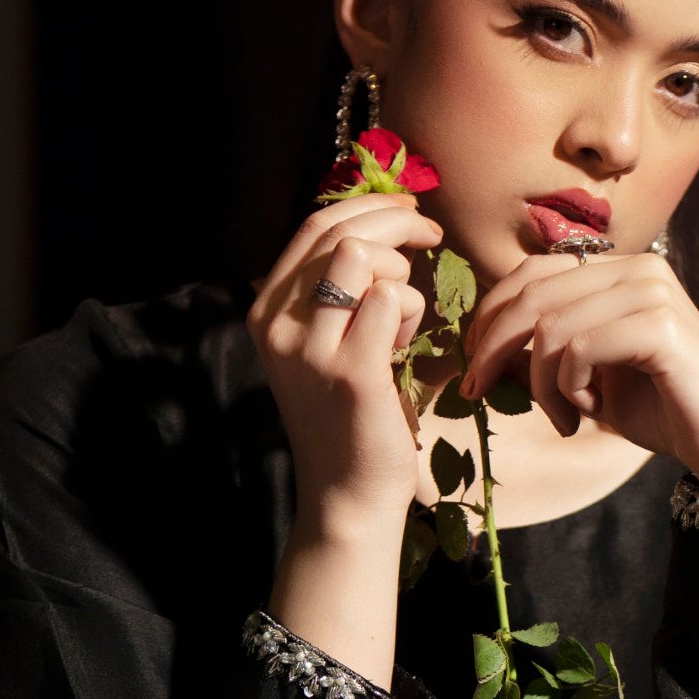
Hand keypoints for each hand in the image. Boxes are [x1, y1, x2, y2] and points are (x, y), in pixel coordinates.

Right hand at [249, 191, 441, 530]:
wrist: (346, 493)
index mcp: (267, 309)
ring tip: (403, 317)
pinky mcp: (352, 371)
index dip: (368, 205)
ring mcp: (310, 348)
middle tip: (431, 236)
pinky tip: (402, 346)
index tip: (406, 208)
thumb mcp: (323, 343)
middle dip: (397, 223)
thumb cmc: (347, 415)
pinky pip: (392, 299)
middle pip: (341, 231)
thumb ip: (334, 288)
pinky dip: (411, 311)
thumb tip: (378, 224)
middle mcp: (279, 324)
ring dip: (400, 274)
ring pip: (363, 257)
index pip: (315, 226)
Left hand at [460, 249, 698, 519]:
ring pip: (551, 326)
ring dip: (540, 383)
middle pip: (532, 293)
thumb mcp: (587, 382)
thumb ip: (544, 357)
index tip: (473, 362)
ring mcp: (653, 292)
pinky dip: (568, 388)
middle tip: (480, 391)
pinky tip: (585, 414)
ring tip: (561, 419)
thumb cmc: (661, 412)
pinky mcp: (662, 326)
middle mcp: (638, 269)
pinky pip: (581, 348)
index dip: (491, 314)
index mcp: (620, 271)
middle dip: (493, 346)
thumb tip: (488, 349)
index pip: (533, 271)